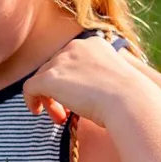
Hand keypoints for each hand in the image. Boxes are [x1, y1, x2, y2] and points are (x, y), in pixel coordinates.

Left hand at [22, 34, 148, 128]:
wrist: (130, 101)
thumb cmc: (130, 98)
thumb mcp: (116, 80)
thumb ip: (97, 79)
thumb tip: (81, 93)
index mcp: (94, 43)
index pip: (70, 60)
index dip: (70, 81)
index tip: (77, 100)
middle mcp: (75, 47)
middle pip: (55, 68)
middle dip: (58, 92)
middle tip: (66, 114)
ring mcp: (61, 61)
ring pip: (42, 78)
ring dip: (49, 99)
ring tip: (60, 118)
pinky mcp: (50, 78)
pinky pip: (29, 87)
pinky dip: (31, 100)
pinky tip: (38, 112)